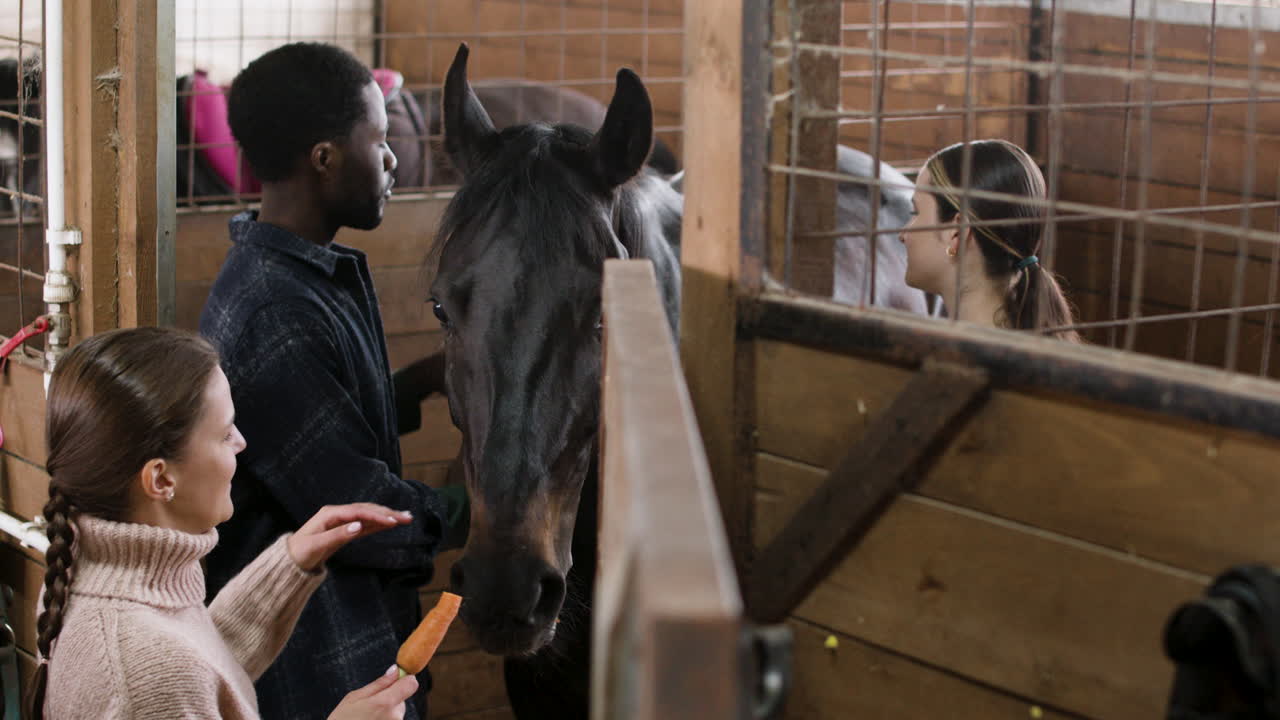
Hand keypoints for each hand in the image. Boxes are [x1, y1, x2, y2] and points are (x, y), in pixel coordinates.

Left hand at [287, 503, 413, 571]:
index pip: (359, 511)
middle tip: (407, 517)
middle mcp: (337, 514)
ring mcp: (342, 521)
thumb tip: (358, 526)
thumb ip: (337, 535)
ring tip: (406, 517)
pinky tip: (391, 522)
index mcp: (330, 514)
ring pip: (368, 515)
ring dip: (387, 516)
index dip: (377, 514)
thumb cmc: (300, 553)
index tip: (393, 520)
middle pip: (366, 510)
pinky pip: (365, 524)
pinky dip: (379, 523)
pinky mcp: (345, 529)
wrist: (290, 561)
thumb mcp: (316, 546)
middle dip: (388, 513)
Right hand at [327, 666, 417, 719]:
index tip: (397, 679)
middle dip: (390, 698)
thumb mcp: (354, 698)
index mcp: (385, 703)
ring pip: (397, 712)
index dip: (405, 679)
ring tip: (367, 718)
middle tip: (369, 706)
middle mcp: (395, 717)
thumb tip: (395, 670)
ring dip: (386, 712)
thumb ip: (379, 684)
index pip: (411, 684)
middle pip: (402, 698)